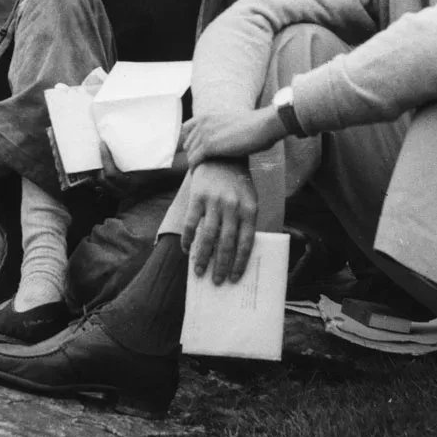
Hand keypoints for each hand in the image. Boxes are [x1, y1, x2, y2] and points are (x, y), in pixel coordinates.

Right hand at [181, 159, 258, 283]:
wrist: (221, 155)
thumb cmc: (237, 183)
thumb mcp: (249, 199)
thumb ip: (245, 222)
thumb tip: (237, 254)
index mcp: (250, 208)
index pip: (246, 242)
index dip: (240, 262)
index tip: (235, 278)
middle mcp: (233, 206)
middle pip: (227, 243)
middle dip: (221, 265)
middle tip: (216, 282)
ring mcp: (214, 201)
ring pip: (208, 237)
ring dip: (203, 258)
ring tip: (199, 272)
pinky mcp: (198, 196)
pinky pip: (191, 223)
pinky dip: (189, 239)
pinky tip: (187, 250)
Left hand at [182, 107, 285, 168]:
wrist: (263, 125)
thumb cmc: (255, 127)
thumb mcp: (231, 123)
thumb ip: (220, 129)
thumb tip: (222, 139)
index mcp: (207, 116)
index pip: (185, 129)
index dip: (189, 142)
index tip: (195, 152)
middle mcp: (203, 123)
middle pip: (187, 144)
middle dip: (193, 155)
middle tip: (201, 166)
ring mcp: (205, 134)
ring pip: (190, 154)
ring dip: (195, 163)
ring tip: (202, 172)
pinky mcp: (209, 146)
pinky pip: (194, 161)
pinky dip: (195, 169)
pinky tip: (199, 175)